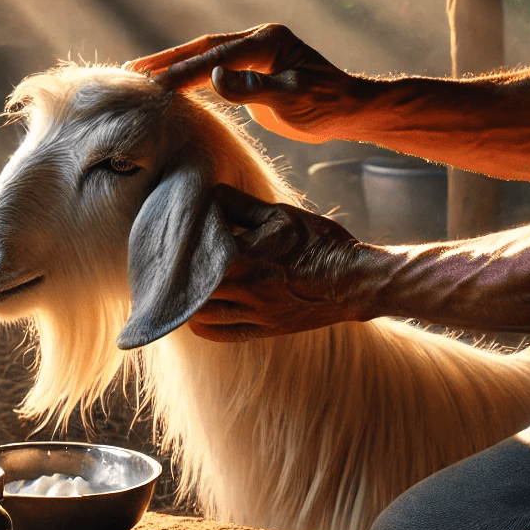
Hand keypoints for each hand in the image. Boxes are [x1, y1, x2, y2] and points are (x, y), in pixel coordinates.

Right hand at [128, 24, 369, 143]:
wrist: (348, 112)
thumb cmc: (326, 104)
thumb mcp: (291, 97)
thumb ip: (252, 87)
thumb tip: (214, 78)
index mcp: (266, 41)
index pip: (217, 55)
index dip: (187, 70)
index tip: (158, 83)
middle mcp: (255, 42)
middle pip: (203, 48)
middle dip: (168, 60)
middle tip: (133, 71)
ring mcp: (251, 57)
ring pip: (204, 58)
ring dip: (173, 67)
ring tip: (139, 76)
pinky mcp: (249, 73)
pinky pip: (211, 73)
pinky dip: (188, 80)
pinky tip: (167, 88)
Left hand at [190, 185, 379, 340]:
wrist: (358, 281)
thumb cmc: (321, 243)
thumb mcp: (283, 215)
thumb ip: (243, 206)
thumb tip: (211, 195)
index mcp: (249, 258)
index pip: (198, 254)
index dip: (181, 246)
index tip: (174, 238)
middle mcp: (249, 290)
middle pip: (193, 289)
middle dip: (179, 276)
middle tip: (172, 264)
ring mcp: (257, 314)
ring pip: (202, 316)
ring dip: (188, 302)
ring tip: (184, 287)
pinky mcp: (266, 329)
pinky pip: (223, 334)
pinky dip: (204, 325)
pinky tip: (200, 313)